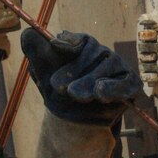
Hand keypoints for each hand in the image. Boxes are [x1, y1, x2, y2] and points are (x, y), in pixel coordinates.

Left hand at [20, 29, 140, 125]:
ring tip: (75, 95)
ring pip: (107, 67)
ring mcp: (118, 68)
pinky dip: (112, 88)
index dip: (69, 42)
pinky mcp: (130, 84)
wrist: (75, 123)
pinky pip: (124, 83)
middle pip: (94, 52)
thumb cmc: (60, 95)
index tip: (55, 46)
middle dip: (75, 69)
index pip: (81, 40)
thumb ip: (37, 53)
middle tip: (58, 87)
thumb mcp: (44, 76)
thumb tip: (27, 33)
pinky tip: (100, 92)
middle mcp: (103, 54)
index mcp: (83, 47)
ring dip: (90, 81)